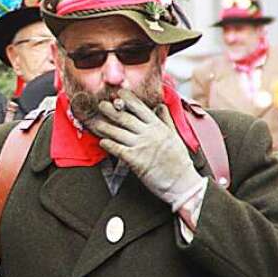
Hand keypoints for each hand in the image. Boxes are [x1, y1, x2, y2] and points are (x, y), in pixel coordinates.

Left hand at [88, 89, 203, 209]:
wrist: (181, 183)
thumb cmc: (179, 161)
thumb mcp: (174, 136)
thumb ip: (165, 120)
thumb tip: (160, 106)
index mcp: (158, 126)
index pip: (140, 108)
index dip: (128, 99)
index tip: (118, 93)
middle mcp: (148, 133)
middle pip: (125, 117)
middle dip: (111, 110)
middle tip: (101, 105)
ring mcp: (141, 146)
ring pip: (118, 132)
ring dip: (105, 126)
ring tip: (96, 123)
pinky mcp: (135, 160)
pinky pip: (117, 149)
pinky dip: (108, 144)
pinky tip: (102, 141)